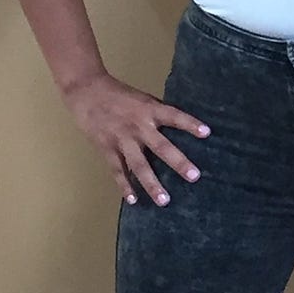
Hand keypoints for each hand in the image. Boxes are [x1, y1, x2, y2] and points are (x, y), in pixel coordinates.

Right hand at [63, 71, 208, 206]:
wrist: (86, 91)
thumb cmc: (119, 94)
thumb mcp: (143, 99)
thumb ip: (158, 114)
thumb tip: (180, 128)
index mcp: (150, 110)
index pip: (174, 117)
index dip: (190, 124)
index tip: (207, 133)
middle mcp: (139, 126)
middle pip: (161, 147)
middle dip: (178, 162)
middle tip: (194, 177)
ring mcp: (122, 139)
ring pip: (139, 165)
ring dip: (152, 184)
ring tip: (164, 200)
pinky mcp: (107, 148)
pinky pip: (117, 170)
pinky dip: (124, 186)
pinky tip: (133, 200)